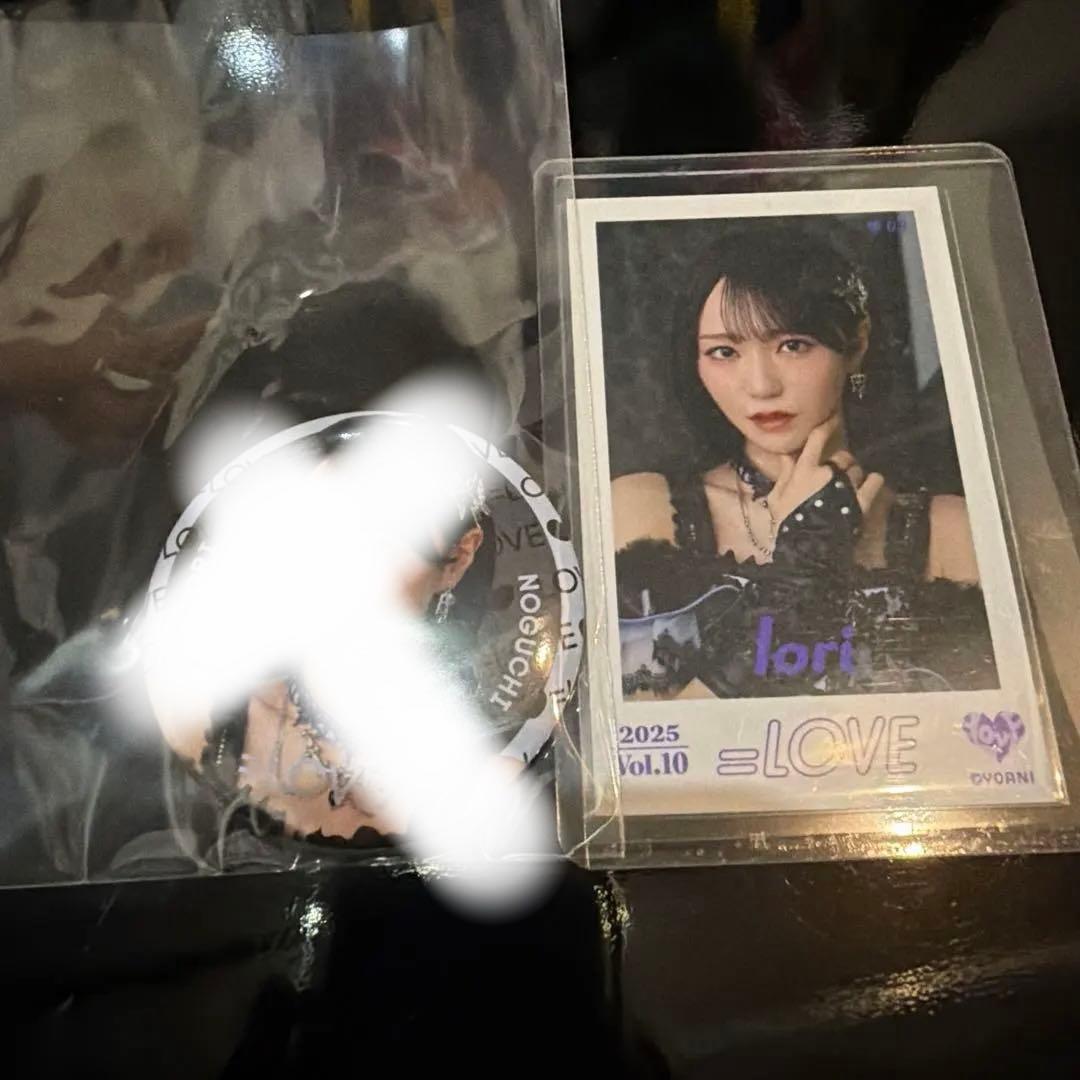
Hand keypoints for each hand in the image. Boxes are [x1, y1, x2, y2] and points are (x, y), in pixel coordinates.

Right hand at [766, 416, 885, 525]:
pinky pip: (874, 481)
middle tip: (835, 475)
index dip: (826, 426)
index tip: (832, 419)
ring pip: (856, 469)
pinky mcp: (861, 500)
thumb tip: (786, 455)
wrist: (806, 548)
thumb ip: (784, 474)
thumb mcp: (777, 498)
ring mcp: (847, 486)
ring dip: (853, 475)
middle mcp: (828, 473)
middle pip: (842, 457)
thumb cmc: (787, 523)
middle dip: (839, 464)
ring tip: (848, 487)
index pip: (818, 439)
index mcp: (806, 470)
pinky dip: (873, 481)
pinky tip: (869, 486)